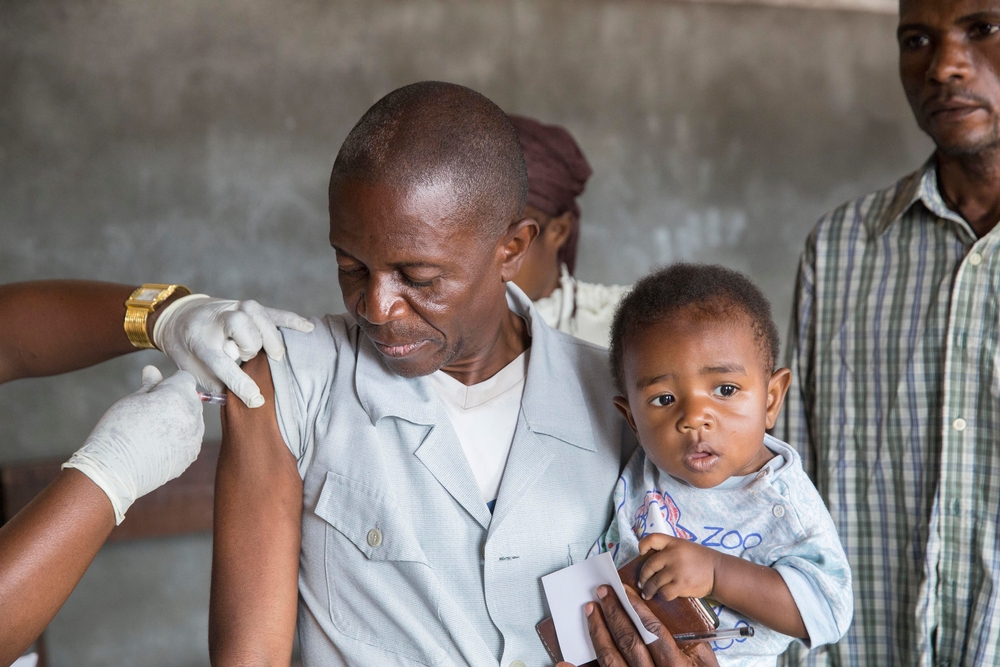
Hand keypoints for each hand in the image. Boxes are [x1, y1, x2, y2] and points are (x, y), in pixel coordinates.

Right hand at [62, 366, 204, 523]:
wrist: (113, 472)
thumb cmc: (117, 431)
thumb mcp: (131, 401)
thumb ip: (149, 385)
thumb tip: (152, 370)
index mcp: (178, 396)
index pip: (185, 378)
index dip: (169, 382)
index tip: (155, 392)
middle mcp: (192, 415)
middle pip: (192, 398)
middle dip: (176, 399)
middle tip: (151, 411)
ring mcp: (194, 438)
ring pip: (193, 419)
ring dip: (180, 419)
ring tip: (153, 430)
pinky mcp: (191, 455)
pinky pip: (190, 439)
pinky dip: (179, 438)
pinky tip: (158, 445)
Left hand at [153, 295, 313, 407]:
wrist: (179, 315)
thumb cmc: (188, 349)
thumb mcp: (189, 368)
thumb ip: (213, 382)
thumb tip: (240, 398)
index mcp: (199, 340)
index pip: (222, 363)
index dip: (240, 383)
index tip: (256, 400)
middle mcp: (218, 320)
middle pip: (243, 330)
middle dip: (250, 348)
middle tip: (247, 359)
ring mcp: (234, 308)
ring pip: (259, 317)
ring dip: (269, 337)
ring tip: (274, 354)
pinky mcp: (248, 306)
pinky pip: (273, 312)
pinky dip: (291, 320)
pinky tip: (307, 328)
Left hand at [556, 585, 718, 666]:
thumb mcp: (705, 665)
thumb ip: (692, 643)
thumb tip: (669, 619)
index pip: (653, 632)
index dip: (637, 609)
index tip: (625, 591)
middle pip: (628, 641)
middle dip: (613, 613)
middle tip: (601, 592)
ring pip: (611, 659)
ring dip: (598, 632)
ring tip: (590, 611)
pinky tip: (564, 662)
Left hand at [637, 534, 716, 600]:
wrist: (718, 571)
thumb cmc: (700, 559)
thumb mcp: (684, 547)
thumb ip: (668, 550)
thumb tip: (648, 559)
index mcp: (673, 543)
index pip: (652, 539)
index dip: (643, 545)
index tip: (641, 553)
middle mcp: (673, 554)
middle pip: (649, 565)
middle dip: (643, 577)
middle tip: (641, 583)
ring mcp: (676, 570)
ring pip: (654, 582)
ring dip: (649, 589)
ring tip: (647, 593)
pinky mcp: (681, 584)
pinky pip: (664, 592)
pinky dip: (662, 595)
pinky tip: (662, 595)